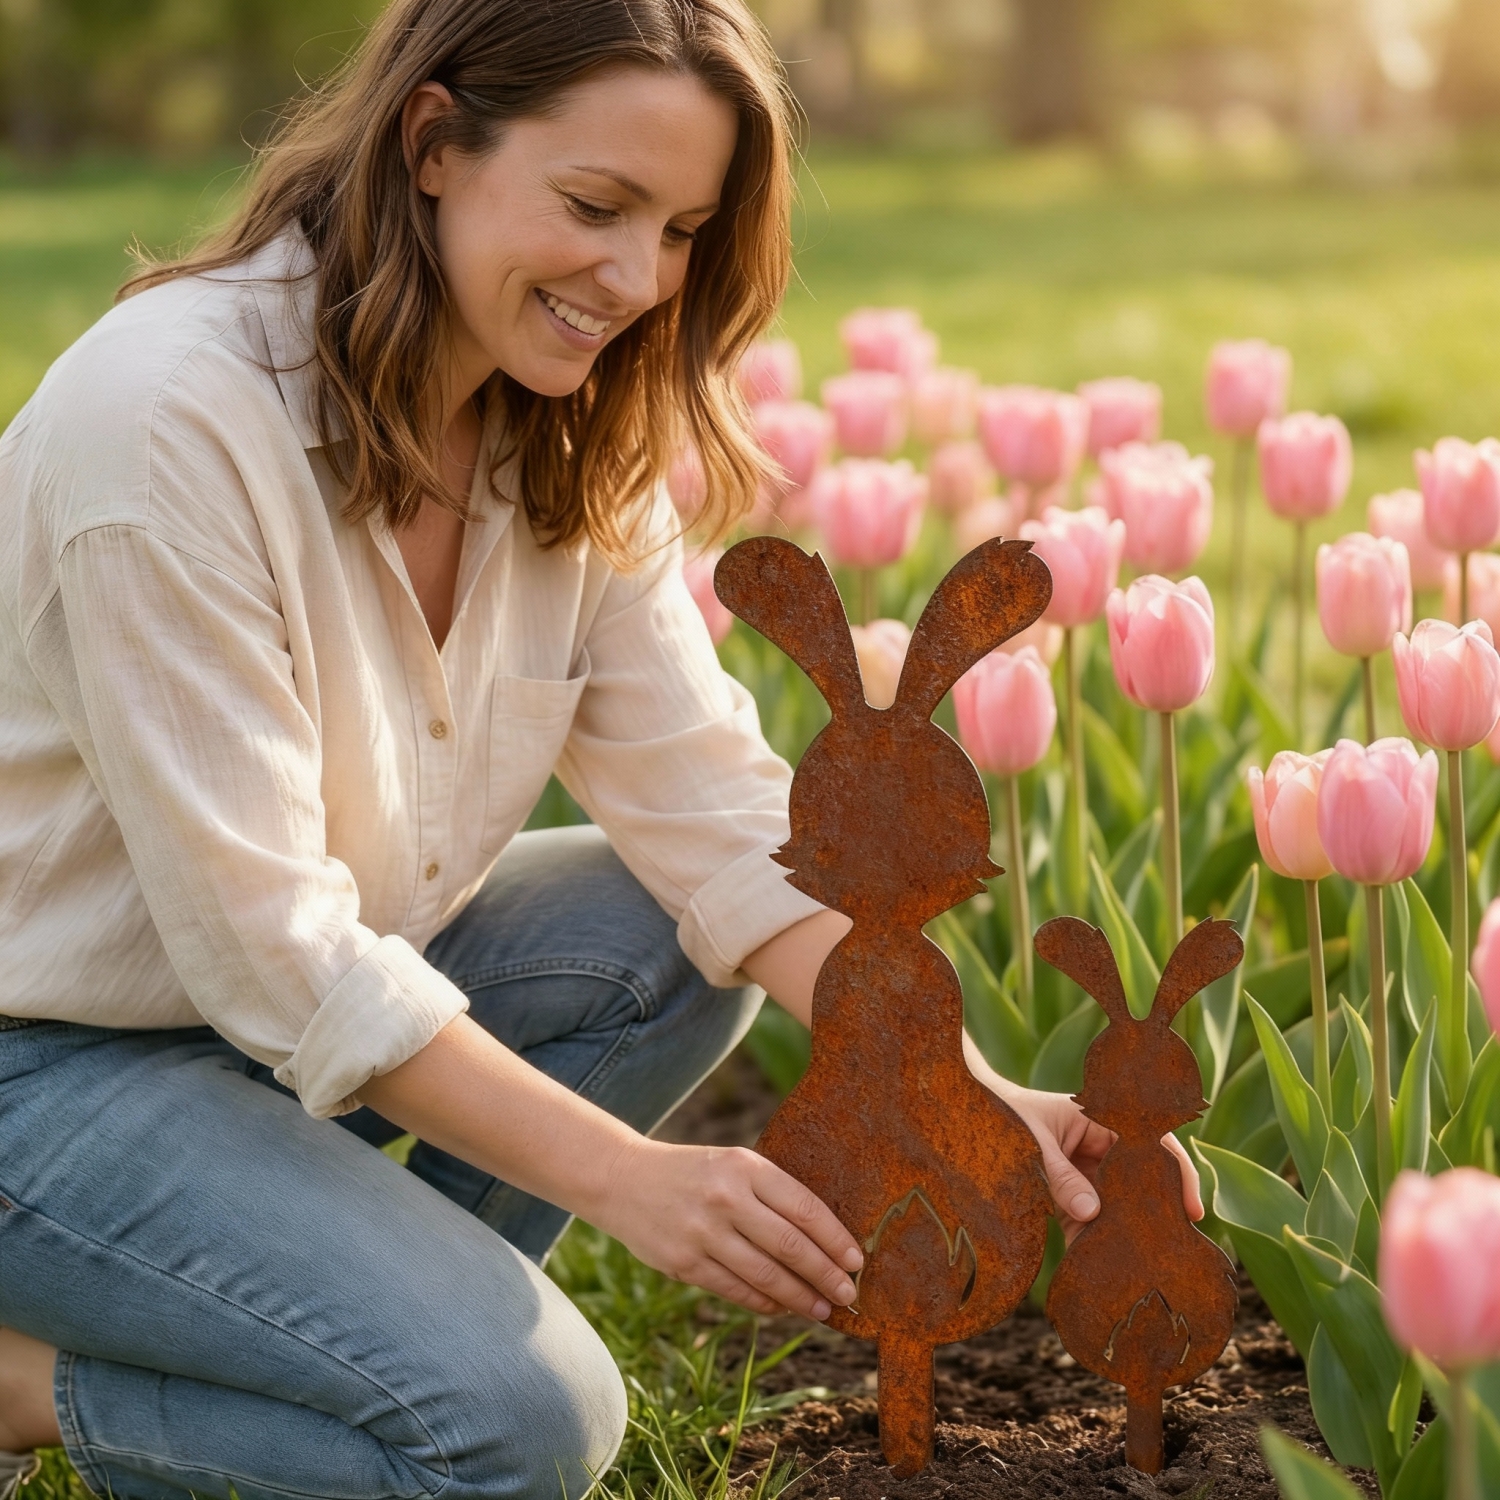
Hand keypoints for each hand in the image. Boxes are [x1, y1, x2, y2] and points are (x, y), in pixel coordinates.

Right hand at [592, 1136, 863, 1319]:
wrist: (623, 1179)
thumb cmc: (694, 1174)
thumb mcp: (732, 1165)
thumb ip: (771, 1195)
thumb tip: (823, 1241)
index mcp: (744, 1166)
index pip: (804, 1207)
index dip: (835, 1238)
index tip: (856, 1261)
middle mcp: (726, 1198)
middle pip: (790, 1246)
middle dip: (826, 1275)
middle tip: (849, 1295)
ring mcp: (703, 1233)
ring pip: (766, 1276)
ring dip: (800, 1298)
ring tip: (822, 1310)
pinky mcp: (684, 1263)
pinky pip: (736, 1291)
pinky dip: (765, 1303)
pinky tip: (782, 1308)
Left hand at [986, 1077, 1203, 1242]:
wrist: (967, 1118)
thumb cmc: (1005, 1117)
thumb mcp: (1033, 1144)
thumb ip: (1061, 1177)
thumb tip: (1092, 1214)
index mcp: (1100, 1118)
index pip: (1152, 1141)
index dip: (1177, 1172)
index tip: (1190, 1209)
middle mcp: (1100, 1143)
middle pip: (1140, 1176)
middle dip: (1155, 1208)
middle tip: (1173, 1245)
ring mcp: (1086, 1168)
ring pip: (1117, 1201)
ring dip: (1122, 1228)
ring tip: (1135, 1261)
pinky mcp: (1068, 1191)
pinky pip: (1089, 1216)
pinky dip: (1091, 1237)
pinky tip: (1094, 1261)